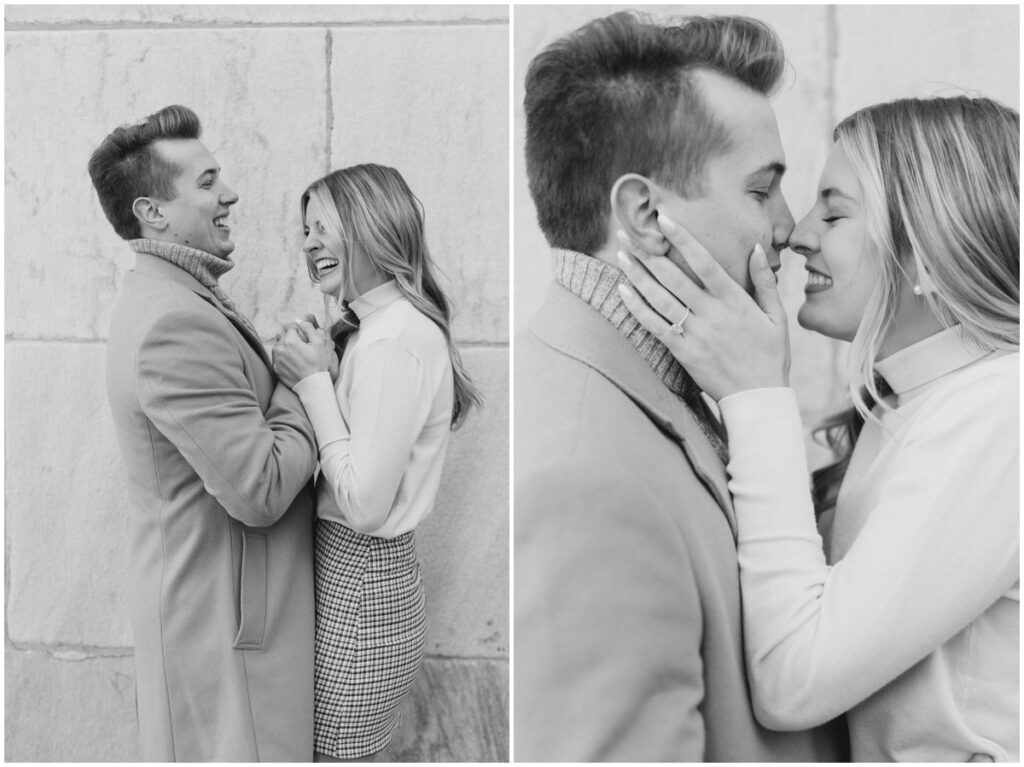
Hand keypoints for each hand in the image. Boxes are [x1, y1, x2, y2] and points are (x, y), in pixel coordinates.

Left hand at [272, 320, 336, 388]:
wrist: (313, 385)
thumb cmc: (319, 364)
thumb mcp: (319, 343)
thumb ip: (309, 328)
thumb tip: (300, 319)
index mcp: (290, 340)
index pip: (290, 326)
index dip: (299, 329)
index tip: (305, 335)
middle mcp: (279, 349)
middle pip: (282, 335)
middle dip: (291, 336)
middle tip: (301, 344)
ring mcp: (276, 360)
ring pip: (278, 346)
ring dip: (286, 346)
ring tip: (297, 353)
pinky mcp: (276, 369)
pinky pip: (277, 358)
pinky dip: (283, 357)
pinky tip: (293, 362)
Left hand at [615, 213, 790, 400]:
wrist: (758, 397)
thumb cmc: (771, 355)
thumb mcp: (776, 316)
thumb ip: (765, 281)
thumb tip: (756, 247)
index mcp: (734, 300)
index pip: (704, 261)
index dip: (682, 238)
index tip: (663, 219)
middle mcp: (712, 313)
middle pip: (673, 276)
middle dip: (648, 253)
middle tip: (627, 233)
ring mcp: (695, 333)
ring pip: (659, 298)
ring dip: (637, 275)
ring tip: (621, 255)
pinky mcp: (682, 351)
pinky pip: (654, 326)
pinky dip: (637, 308)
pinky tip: (623, 290)